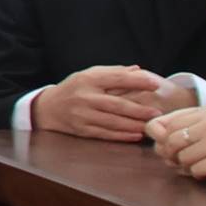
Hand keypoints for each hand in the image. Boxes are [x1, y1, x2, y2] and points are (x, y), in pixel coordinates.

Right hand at [27, 64, 170, 141]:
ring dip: (134, 125)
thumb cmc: (73, 89)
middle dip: (139, 110)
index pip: (117, 79)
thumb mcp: (90, 75)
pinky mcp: (82, 130)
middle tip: (157, 113)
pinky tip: (135, 135)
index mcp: (89, 79)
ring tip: (150, 125)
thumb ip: (114, 73)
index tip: (155, 84)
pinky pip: (106, 133)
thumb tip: (139, 70)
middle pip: (117, 105)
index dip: (138, 81)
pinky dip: (122, 135)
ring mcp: (83, 115)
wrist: (48, 108)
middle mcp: (85, 97)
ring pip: (113, 122)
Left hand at [146, 105, 205, 180]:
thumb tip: (155, 135)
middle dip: (169, 154)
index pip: (165, 124)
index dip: (160, 138)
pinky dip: (197, 174)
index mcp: (202, 114)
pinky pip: (196, 170)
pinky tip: (205, 171)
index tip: (164, 145)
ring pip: (182, 158)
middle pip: (170, 142)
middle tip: (176, 159)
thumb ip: (183, 121)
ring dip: (184, 165)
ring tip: (196, 164)